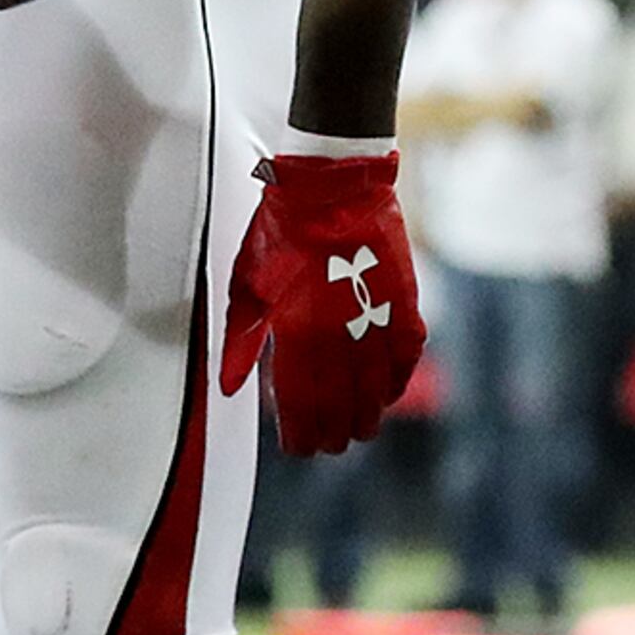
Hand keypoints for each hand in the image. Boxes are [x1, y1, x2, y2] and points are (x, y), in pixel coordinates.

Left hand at [219, 148, 425, 454]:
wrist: (332, 186)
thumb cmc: (281, 233)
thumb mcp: (248, 286)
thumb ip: (241, 342)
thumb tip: (229, 387)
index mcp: (298, 333)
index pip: (302, 404)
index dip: (301, 432)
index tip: (299, 449)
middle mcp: (340, 335)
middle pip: (342, 404)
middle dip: (335, 432)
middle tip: (331, 447)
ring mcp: (376, 320)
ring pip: (376, 388)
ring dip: (368, 415)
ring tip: (362, 431)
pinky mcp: (403, 302)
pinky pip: (406, 355)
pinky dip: (398, 379)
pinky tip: (389, 394)